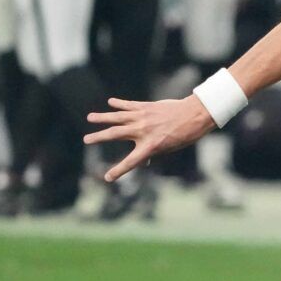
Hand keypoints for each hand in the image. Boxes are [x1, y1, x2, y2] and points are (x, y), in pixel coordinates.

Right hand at [85, 95, 215, 181]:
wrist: (194, 115)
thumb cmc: (184, 135)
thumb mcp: (169, 149)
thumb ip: (152, 153)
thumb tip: (142, 161)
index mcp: (150, 146)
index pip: (130, 162)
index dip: (118, 171)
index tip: (107, 177)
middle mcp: (143, 131)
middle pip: (115, 134)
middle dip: (99, 137)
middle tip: (86, 139)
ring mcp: (143, 117)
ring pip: (117, 117)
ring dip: (102, 117)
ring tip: (90, 118)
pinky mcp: (146, 107)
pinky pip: (129, 105)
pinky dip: (119, 104)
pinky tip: (110, 102)